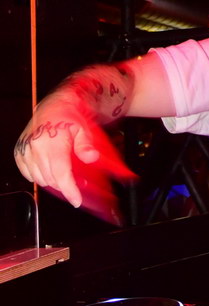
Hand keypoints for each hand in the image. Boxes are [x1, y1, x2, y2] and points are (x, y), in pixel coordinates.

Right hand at [14, 98, 134, 220]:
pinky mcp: (19, 153)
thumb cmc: (69, 115)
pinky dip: (40, 175)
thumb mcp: (84, 128)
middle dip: (64, 185)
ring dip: (53, 180)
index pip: (60, 173)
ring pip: (39, 178)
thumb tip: (91, 158)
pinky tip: (50, 169)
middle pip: (50, 178)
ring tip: (65, 174)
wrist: (54, 105)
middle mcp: (35, 147)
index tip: (76, 200)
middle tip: (77, 184)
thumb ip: (86, 145)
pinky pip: (28, 173)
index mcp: (51, 142)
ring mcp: (24, 150)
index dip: (69, 189)